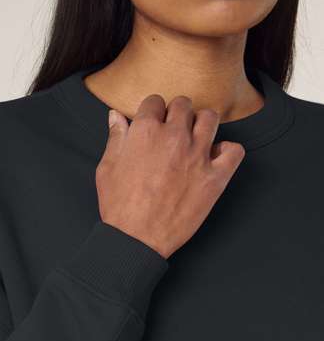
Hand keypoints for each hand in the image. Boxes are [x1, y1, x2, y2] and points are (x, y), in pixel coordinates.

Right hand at [96, 94, 245, 257]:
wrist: (136, 239)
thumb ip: (115, 138)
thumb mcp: (107, 168)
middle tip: (172, 132)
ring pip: (210, 118)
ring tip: (195, 139)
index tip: (153, 123)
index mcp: (146, 131)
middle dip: (176, 115)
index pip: (155, 102)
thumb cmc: (119, 206)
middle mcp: (174, 137)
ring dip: (202, 125)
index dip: (152, 112)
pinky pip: (234, 150)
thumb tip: (116, 116)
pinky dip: (227, 152)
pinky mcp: (215, 177)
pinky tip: (215, 159)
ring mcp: (197, 156)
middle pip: (184, 105)